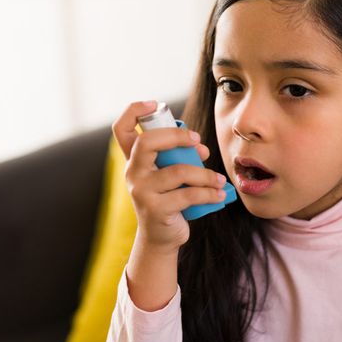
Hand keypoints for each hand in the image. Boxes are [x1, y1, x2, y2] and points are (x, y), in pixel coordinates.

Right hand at [112, 100, 226, 253]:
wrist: (161, 236)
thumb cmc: (169, 198)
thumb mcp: (168, 174)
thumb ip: (178, 156)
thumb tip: (199, 146)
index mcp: (133, 160)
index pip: (122, 129)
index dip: (134, 110)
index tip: (155, 104)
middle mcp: (132, 172)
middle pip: (147, 142)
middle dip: (177, 137)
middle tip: (198, 142)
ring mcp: (141, 191)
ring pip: (178, 171)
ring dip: (205, 174)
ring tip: (218, 179)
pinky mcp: (156, 209)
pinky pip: (189, 194)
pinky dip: (209, 193)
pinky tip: (219, 194)